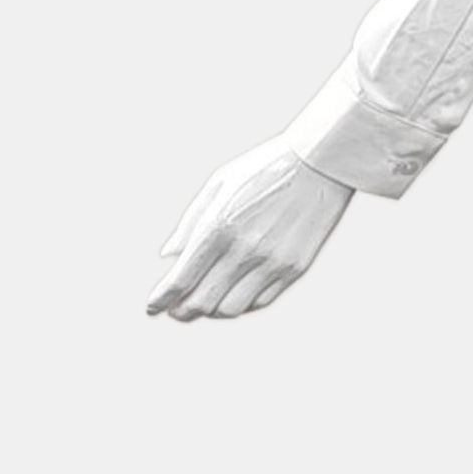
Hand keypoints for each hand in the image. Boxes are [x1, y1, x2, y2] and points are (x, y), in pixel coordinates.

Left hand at [146, 137, 354, 320]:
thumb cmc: (265, 167)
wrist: (320, 162)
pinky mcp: (294, 268)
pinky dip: (241, 305)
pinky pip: (260, 301)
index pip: (180, 279)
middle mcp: (243, 249)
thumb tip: (168, 255)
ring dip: (211, 311)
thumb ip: (190, 222)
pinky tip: (233, 294)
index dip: (160, 299)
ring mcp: (272, 262)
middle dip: (181, 311)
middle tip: (174, 310)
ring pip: (230, 309)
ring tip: (204, 303)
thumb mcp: (220, 183)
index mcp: (218, 225)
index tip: (152, 306)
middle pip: (201, 302)